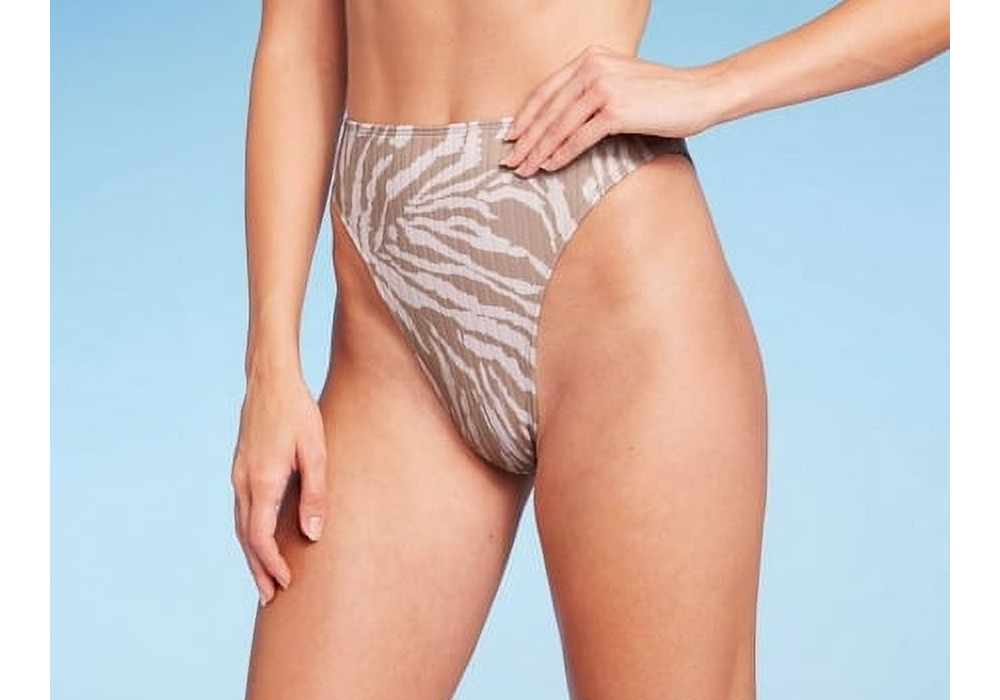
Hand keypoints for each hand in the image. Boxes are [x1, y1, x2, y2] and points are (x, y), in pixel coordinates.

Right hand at [231, 364, 327, 605]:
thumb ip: (315, 493)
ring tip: (263, 579)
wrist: (270, 379)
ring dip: (251, 555)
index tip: (286, 584)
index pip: (261, 538)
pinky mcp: (240, 468)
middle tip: (269, 599)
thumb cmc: (298, 412)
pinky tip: (259, 541)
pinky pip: (241, 511)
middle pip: (246, 539)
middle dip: (258, 570)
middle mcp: (243, 483)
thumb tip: (312, 534)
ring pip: (240, 526)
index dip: (272, 564)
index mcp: (261, 482)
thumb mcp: (315, 451)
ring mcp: (238, 475)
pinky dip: (248, 534)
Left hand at [501, 44, 724, 176]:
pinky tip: (550, 166)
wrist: (702, 93)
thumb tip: (561, 121)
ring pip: (560, 125)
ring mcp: (604, 87)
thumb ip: (593, 90)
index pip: (547, 90)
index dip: (525, 116)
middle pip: (549, 110)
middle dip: (527, 139)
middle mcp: (594, 68)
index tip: (511, 137)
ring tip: (526, 170)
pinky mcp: (617, 110)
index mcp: (591, 57)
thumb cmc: (663, 94)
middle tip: (510, 161)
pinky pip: (580, 137)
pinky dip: (562, 154)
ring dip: (539, 151)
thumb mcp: (622, 81)